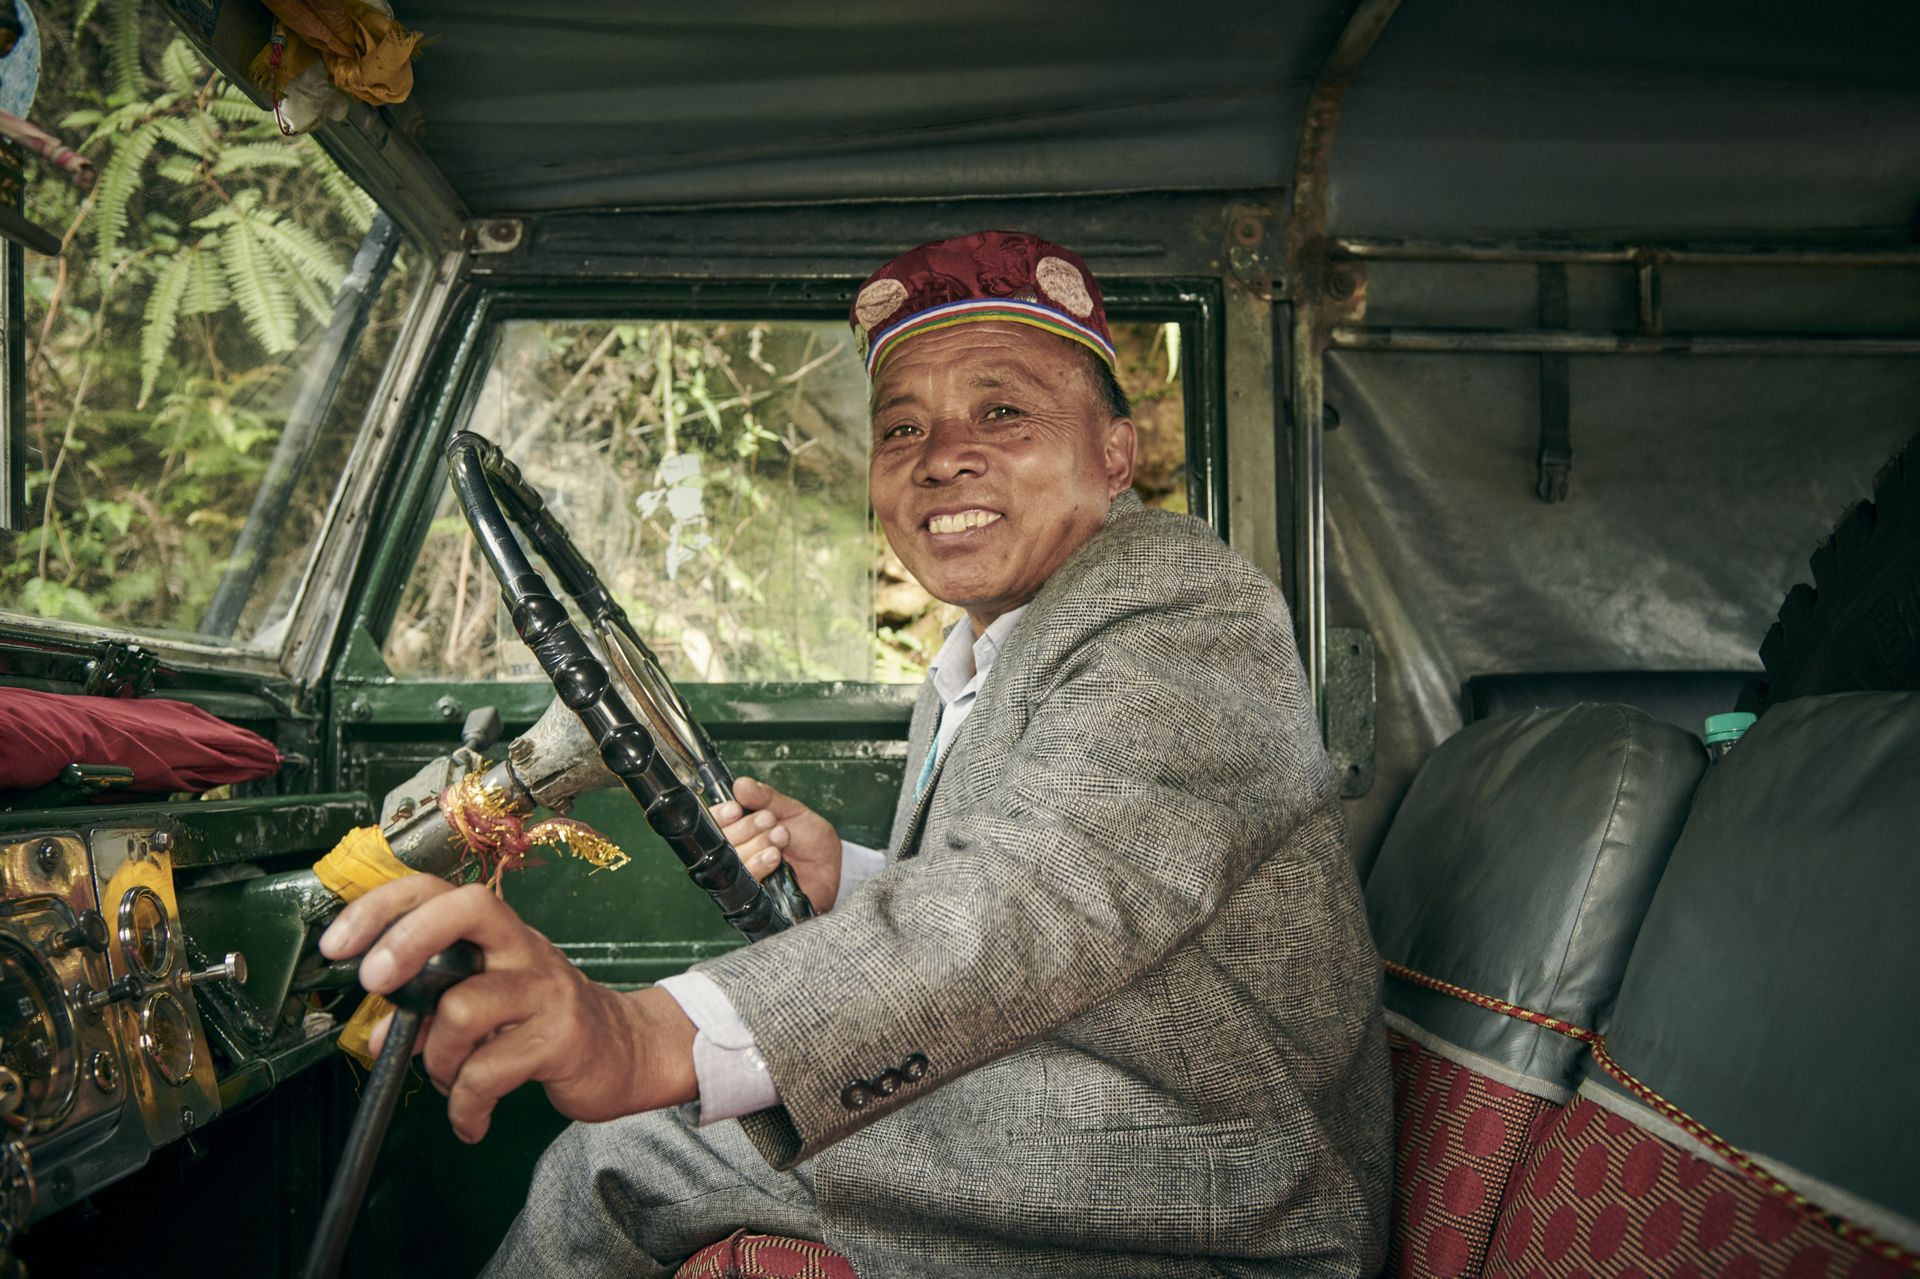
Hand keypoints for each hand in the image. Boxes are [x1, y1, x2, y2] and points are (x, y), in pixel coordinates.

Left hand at [318, 877, 696, 1142]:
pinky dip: (465, 1106)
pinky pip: (487, 1073)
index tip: (338, 946)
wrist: (623, 1051)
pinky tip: (471, 1119)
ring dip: (436, 1059)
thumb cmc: (543, 1022)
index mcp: (497, 934)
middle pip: (466, 909)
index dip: (382, 908)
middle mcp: (522, 948)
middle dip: (407, 941)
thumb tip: (379, 1034)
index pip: (438, 892)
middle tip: (374, 983)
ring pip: (463, 1008)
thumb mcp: (485, 1005)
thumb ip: (429, 1012)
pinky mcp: (560, 1037)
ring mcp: (545, 990)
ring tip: (447, 1081)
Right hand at [710, 776, 841, 909]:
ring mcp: (745, 876)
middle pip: (721, 843)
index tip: (736, 809)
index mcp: (739, 830)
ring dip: (756, 844)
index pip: (713, 823)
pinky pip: (746, 884)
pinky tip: (774, 856)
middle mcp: (737, 853)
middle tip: (769, 820)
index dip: (721, 816)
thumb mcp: (790, 810)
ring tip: (780, 836)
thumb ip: (766, 798)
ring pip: (732, 862)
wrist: (833, 867)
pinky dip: (759, 865)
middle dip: (746, 827)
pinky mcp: (755, 895)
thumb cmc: (810, 838)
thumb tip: (741, 784)